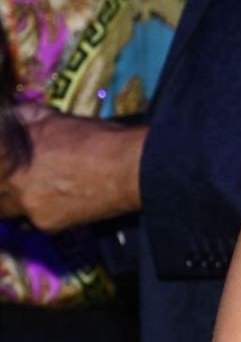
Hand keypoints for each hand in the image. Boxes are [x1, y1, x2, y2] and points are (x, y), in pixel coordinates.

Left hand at [0, 108, 142, 228]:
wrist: (127, 168)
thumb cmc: (93, 138)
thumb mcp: (54, 117)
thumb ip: (24, 118)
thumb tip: (9, 117)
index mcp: (8, 155)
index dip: (1, 157)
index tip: (6, 156)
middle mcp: (12, 183)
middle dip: (2, 182)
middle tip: (14, 178)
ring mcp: (27, 207)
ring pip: (7, 210)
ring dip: (13, 201)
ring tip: (29, 191)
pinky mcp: (45, 225)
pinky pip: (30, 222)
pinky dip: (36, 213)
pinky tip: (51, 202)